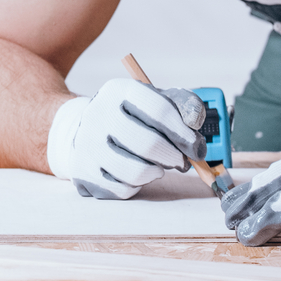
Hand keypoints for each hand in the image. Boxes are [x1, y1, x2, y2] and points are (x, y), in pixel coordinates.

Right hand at [45, 79, 206, 199]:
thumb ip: (182, 105)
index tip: (197, 147)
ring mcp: (87, 143)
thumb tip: (195, 122)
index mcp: (118, 91)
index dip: (184, 133)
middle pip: (149, 144)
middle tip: (181, 161)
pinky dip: (137, 185)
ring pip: (137, 171)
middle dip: (174, 157)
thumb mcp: (154, 100)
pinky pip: (122, 189)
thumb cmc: (130, 117)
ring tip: (158, 166)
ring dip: (156, 172)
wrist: (83, 128)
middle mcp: (98, 113)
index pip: (158, 110)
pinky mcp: (82, 170)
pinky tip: (134, 173)